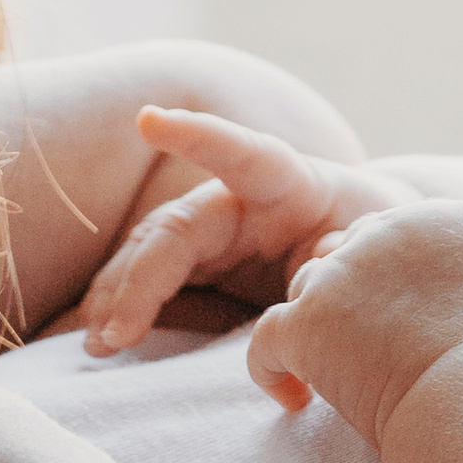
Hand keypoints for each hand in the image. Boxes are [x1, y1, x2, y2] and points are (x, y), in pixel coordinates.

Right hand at [80, 109, 413, 352]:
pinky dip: (124, 303)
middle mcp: (236, 200)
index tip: (148, 120)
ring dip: (119, 294)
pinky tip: (98, 334)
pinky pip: (152, 276)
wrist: (359, 246)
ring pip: (151, 251)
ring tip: (97, 342)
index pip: (243, 154)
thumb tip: (312, 273)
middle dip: (139, 277)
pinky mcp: (200, 260)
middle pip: (177, 227)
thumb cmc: (361, 238)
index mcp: (286, 182)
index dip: (198, 135)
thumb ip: (335, 258)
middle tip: (114, 332)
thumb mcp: (365, 245)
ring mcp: (212, 230)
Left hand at [250, 201, 462, 438]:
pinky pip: (266, 340)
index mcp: (441, 218)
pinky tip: (293, 397)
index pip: (399, 233)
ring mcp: (343, 274)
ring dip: (316, 324)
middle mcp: (387, 231)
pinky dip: (271, 369)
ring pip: (307, 287)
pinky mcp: (308, 323)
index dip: (394, 277)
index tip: (403, 322)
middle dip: (351, 293)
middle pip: (349, 250)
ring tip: (333, 372)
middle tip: (364, 347)